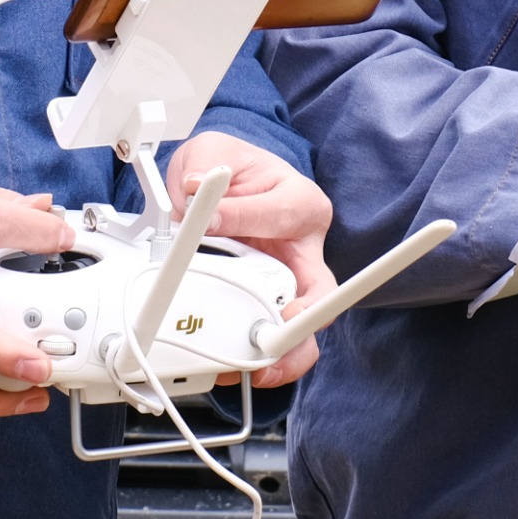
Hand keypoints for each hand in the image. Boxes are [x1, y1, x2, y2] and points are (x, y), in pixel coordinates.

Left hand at [165, 133, 336, 386]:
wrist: (219, 184)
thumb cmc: (229, 168)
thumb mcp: (215, 153)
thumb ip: (207, 167)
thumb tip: (198, 195)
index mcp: (301, 203)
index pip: (283, 216)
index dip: (245, 223)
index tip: (207, 226)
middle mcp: (303, 249)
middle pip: (319, 297)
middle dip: (297, 326)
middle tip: (270, 338)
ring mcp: (287, 283)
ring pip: (300, 331)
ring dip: (276, 352)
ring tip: (249, 365)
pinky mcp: (265, 306)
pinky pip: (268, 340)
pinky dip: (248, 357)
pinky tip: (227, 365)